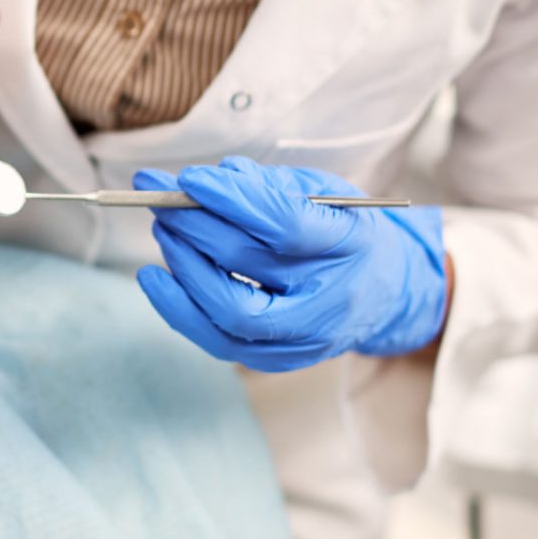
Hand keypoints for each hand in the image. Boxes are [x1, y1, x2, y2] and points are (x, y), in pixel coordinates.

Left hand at [134, 156, 447, 370]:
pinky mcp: (276, 360)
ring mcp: (303, 336)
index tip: (190, 179)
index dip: (232, 199)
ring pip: (230, 310)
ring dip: (183, 265)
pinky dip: (179, 308)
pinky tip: (155, 278)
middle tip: (162, 198)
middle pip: (247, 263)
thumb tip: (214, 178)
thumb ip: (272, 184)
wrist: (382, 293)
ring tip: (164, 228)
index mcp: (350, 242)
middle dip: (193, 226)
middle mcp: (329, 296)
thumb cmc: (343, 232)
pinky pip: (218, 340)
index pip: (285, 223)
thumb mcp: (324, 193)